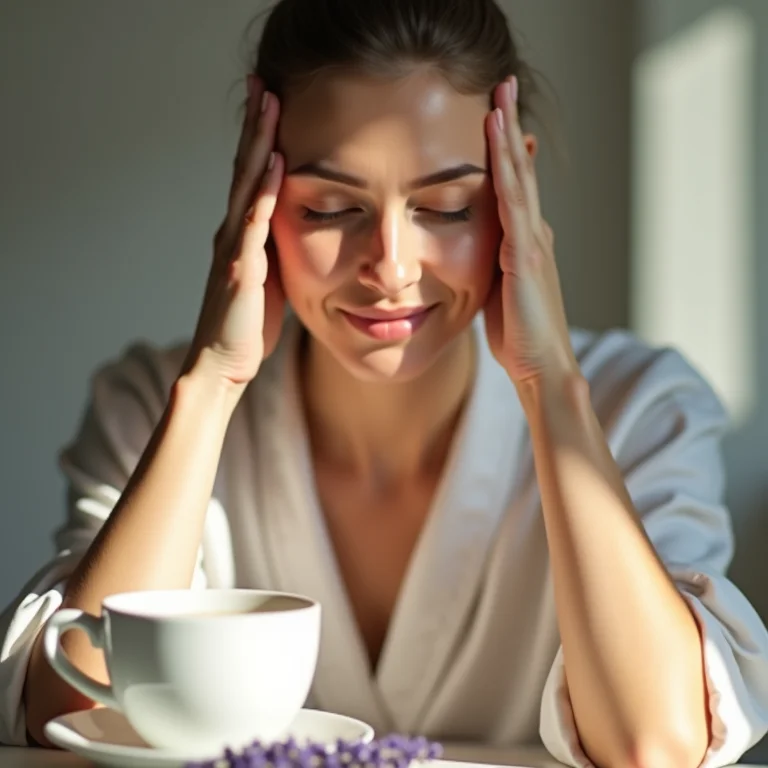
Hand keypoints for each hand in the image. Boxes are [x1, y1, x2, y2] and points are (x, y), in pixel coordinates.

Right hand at [183, 76, 284, 390]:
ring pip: (246, 184)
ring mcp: (234, 247)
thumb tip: (291, 235)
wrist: (223, 364)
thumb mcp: (266, 282)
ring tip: (268, 101)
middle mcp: (232, 233)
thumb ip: (273, 253)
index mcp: (241, 237)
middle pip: (244, 168)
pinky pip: (254, 222)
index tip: (270, 105)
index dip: (258, 141)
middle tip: (262, 82)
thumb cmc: (246, 328)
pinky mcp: (241, 268)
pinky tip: (274, 162)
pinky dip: (263, 190)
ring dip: (258, 142)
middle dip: (255, 125)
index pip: (250, 178)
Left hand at [483, 76, 577, 385]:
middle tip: (503, 88)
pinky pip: (513, 203)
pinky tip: (498, 141)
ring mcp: (532, 242)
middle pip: (520, 172)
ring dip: (508, 136)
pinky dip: (506, 169)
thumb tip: (484, 254)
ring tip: (501, 96)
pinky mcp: (525, 256)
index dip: (508, 153)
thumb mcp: (502, 292)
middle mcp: (533, 235)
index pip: (515, 189)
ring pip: (518, 178)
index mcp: (525, 243)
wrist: (541, 366)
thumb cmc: (520, 336)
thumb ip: (496, 266)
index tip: (499, 121)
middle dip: (510, 129)